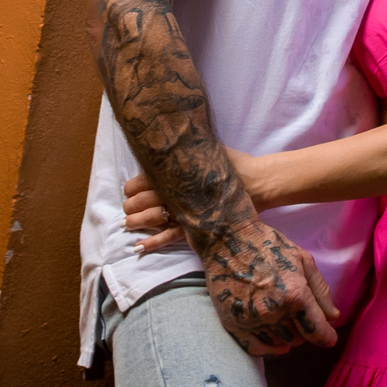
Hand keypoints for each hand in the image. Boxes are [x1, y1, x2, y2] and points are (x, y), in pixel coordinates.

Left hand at [123, 155, 261, 243]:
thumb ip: (189, 149)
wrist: (258, 183)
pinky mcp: (195, 227)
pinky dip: (154, 242)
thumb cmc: (234, 164)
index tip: (129, 190)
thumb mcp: (210, 150)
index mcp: (179, 171)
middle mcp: (180, 191)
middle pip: (145, 199)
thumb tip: (169, 140)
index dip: (133, 186)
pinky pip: (171, 236)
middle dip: (132, 205)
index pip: (145, 179)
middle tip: (128, 208)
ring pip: (154, 217)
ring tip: (127, 224)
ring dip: (137, 221)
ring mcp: (187, 210)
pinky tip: (138, 247)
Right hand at [201, 219, 340, 355]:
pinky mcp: (232, 323)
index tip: (329, 338)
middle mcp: (272, 312)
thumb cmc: (270, 246)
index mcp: (294, 295)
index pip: (316, 330)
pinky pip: (254, 348)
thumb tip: (333, 317)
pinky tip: (276, 343)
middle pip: (298, 339)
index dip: (326, 337)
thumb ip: (320, 291)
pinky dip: (268, 349)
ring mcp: (251, 320)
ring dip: (287, 337)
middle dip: (304, 330)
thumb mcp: (303, 260)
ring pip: (279, 344)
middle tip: (302, 317)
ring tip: (286, 321)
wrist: (228, 240)